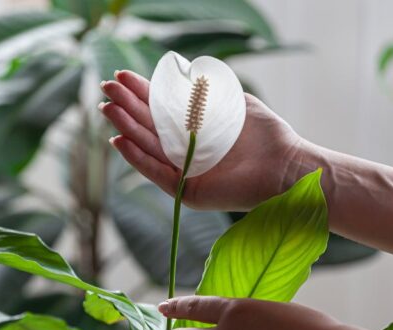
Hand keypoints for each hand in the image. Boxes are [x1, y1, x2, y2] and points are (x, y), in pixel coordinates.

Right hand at [99, 70, 302, 211]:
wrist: (286, 166)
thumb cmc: (266, 135)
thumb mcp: (234, 102)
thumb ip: (208, 91)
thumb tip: (181, 75)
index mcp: (196, 129)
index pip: (161, 109)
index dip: (141, 92)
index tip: (122, 76)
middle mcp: (187, 150)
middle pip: (149, 127)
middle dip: (126, 107)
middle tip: (106, 88)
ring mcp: (186, 172)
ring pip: (148, 148)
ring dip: (126, 128)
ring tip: (107, 110)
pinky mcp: (190, 191)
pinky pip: (158, 173)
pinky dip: (137, 158)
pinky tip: (119, 141)